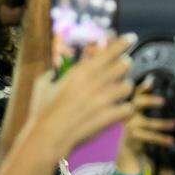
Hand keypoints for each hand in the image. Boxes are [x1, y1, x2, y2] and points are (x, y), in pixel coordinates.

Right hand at [29, 35, 135, 155]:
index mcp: (80, 72)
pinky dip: (125, 110)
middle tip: (121, 68)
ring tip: (117, 92)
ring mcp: (103, 100)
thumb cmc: (42, 112)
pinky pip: (128, 108)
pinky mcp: (109, 117)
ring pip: (128, 86)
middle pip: (124, 65)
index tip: (132, 37)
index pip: (108, 52)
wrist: (47, 137)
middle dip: (125, 65)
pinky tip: (119, 111)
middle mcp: (95, 83)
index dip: (123, 42)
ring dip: (124, 88)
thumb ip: (51, 74)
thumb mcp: (43, 86)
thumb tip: (54, 70)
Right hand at [118, 80, 174, 163]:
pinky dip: (162, 138)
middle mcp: (130, 112)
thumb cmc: (139, 125)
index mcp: (133, 104)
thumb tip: (156, 84)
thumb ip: (146, 101)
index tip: (151, 82)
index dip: (143, 87)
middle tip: (163, 101)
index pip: (137, 92)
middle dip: (150, 100)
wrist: (128, 146)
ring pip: (148, 123)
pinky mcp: (134, 136)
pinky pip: (150, 136)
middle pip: (138, 103)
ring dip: (163, 123)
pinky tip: (171, 141)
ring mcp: (131, 124)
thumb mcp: (141, 113)